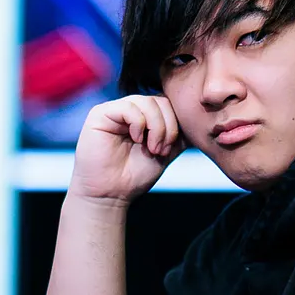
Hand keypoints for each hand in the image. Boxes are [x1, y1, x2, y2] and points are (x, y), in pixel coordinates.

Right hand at [69, 95, 183, 202]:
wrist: (110, 194)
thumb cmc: (133, 176)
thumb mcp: (166, 152)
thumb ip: (179, 134)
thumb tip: (194, 118)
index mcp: (144, 117)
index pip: (167, 104)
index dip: (175, 123)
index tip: (170, 148)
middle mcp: (130, 110)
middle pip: (160, 101)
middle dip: (168, 126)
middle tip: (161, 150)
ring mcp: (115, 110)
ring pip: (147, 102)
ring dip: (156, 127)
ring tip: (152, 148)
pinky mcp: (100, 114)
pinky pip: (128, 106)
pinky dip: (138, 123)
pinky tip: (136, 139)